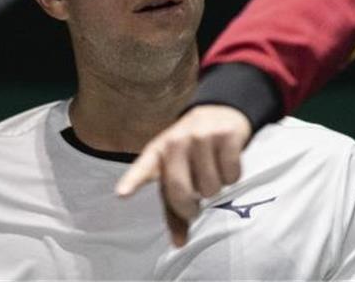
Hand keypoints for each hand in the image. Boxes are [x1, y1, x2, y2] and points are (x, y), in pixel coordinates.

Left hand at [115, 105, 251, 246]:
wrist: (220, 112)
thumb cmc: (193, 151)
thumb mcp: (179, 171)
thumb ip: (175, 206)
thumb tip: (179, 242)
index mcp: (158, 151)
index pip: (143, 168)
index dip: (133, 181)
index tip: (122, 193)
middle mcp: (177, 141)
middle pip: (181, 190)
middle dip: (191, 206)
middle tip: (196, 203)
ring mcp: (202, 135)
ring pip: (210, 186)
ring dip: (215, 188)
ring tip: (213, 173)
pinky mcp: (226, 134)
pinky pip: (231, 174)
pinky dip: (232, 176)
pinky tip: (227, 164)